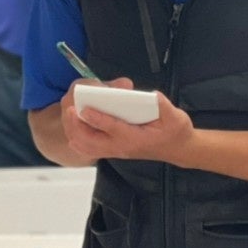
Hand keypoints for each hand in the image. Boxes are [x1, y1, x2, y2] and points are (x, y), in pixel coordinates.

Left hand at [62, 77, 196, 164]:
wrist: (179, 149)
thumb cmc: (177, 132)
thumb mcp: (177, 118)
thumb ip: (165, 107)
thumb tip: (153, 96)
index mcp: (136, 138)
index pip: (113, 128)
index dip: (98, 118)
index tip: (84, 109)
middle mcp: (122, 147)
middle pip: (92, 141)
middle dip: (78, 125)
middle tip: (69, 109)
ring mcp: (116, 151)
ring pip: (88, 147)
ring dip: (75, 132)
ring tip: (68, 115)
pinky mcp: (114, 150)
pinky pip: (90, 149)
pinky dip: (79, 139)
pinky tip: (73, 127)